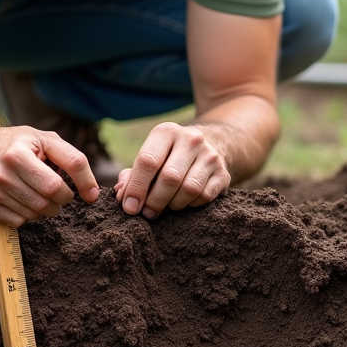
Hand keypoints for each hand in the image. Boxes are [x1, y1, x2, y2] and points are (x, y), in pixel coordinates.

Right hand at [0, 126, 99, 226]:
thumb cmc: (18, 143)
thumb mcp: (47, 140)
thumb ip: (74, 162)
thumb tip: (93, 195)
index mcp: (17, 155)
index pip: (54, 186)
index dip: (71, 192)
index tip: (81, 193)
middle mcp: (1, 174)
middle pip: (45, 204)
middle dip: (60, 201)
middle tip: (57, 191)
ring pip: (34, 215)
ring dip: (45, 209)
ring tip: (39, 191)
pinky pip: (19, 222)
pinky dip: (28, 214)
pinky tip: (24, 198)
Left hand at [114, 122, 230, 217]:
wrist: (210, 145)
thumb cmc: (168, 157)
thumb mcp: (150, 157)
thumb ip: (131, 176)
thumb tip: (122, 195)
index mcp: (166, 132)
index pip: (148, 161)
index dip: (136, 187)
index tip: (130, 207)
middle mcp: (190, 139)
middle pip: (169, 177)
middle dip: (154, 201)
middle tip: (147, 214)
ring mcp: (210, 155)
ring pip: (189, 189)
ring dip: (173, 205)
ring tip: (165, 207)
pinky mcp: (224, 173)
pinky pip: (205, 197)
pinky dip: (191, 205)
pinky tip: (184, 202)